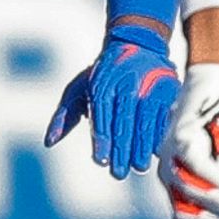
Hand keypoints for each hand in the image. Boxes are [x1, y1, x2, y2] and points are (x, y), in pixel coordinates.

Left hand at [44, 18, 181, 179]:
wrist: (138, 46)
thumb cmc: (103, 76)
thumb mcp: (79, 89)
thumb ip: (64, 116)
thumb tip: (49, 142)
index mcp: (102, 84)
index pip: (101, 117)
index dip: (101, 140)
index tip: (100, 161)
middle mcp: (127, 84)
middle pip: (124, 122)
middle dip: (121, 150)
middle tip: (119, 173)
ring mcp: (149, 87)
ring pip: (145, 122)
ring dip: (142, 148)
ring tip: (137, 167)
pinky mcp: (168, 90)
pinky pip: (163, 117)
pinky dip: (159, 136)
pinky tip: (155, 152)